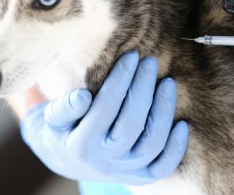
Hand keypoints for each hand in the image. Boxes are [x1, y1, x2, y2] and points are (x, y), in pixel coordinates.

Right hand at [20, 51, 188, 184]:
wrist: (66, 158)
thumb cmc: (59, 131)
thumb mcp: (50, 119)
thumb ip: (63, 108)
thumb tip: (83, 96)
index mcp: (80, 146)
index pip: (105, 108)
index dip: (120, 80)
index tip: (131, 56)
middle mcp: (104, 163)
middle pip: (131, 124)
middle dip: (143, 89)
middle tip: (149, 62)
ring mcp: (124, 172)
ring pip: (152, 144)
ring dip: (163, 111)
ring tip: (167, 83)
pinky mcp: (139, 177)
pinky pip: (163, 167)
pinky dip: (176, 148)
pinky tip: (182, 124)